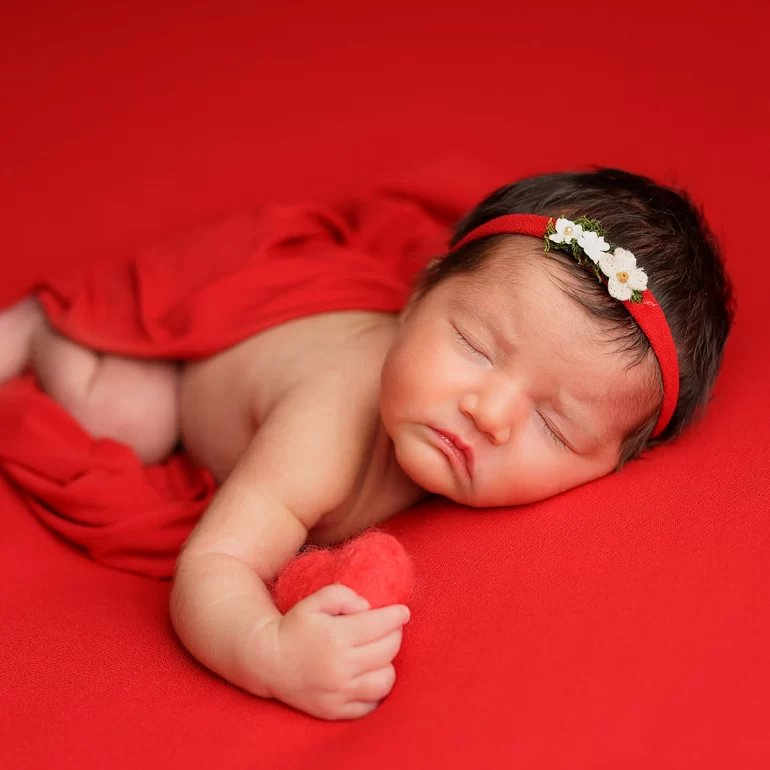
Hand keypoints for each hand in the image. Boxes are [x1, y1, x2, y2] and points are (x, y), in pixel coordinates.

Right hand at [261, 584, 409, 719]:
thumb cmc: (295, 626)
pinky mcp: (335, 710)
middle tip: (392, 628)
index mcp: (336, 636)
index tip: (403, 611)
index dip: (397, 616)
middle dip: (396, 635)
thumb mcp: (314, 600)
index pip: (381, 625)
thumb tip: (368, 607)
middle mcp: (340, 666)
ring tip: (380, 653)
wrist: (268, 661)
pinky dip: (375, 691)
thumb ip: (342, 595)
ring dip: (388, 664)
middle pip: (387, 651)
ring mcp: (338, 692)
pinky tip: (370, 676)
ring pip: (384, 681)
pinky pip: (370, 705)